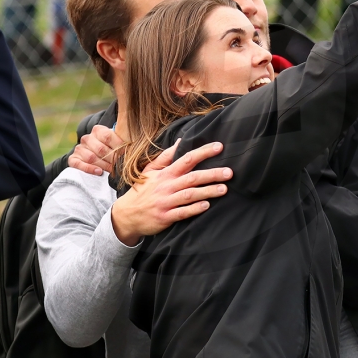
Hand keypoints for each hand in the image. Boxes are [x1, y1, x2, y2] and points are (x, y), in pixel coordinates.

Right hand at [70, 125, 123, 175]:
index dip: (118, 146)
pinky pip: (79, 164)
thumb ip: (122, 143)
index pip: (108, 136)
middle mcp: (87, 138)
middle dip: (112, 159)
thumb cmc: (109, 149)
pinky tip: (99, 172)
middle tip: (120, 166)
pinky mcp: (73, 159)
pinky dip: (89, 169)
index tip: (126, 154)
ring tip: (112, 171)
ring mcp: (79, 148)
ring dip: (104, 165)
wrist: (92, 155)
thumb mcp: (115, 143)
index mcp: (98, 130)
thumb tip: (134, 148)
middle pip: (101, 149)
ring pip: (91, 157)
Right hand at [110, 141, 230, 245]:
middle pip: (192, 177)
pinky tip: (206, 205)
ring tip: (224, 189)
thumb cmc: (143, 190)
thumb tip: (181, 141)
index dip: (203, 152)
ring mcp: (166, 202)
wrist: (127, 214)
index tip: (219, 147)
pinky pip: (182, 212)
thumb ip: (166, 156)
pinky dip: (194, 208)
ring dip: (207, 191)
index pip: (187, 159)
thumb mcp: (150, 170)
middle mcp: (167, 186)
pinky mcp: (165, 217)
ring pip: (189, 195)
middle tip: (229, 172)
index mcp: (165, 173)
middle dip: (212, 174)